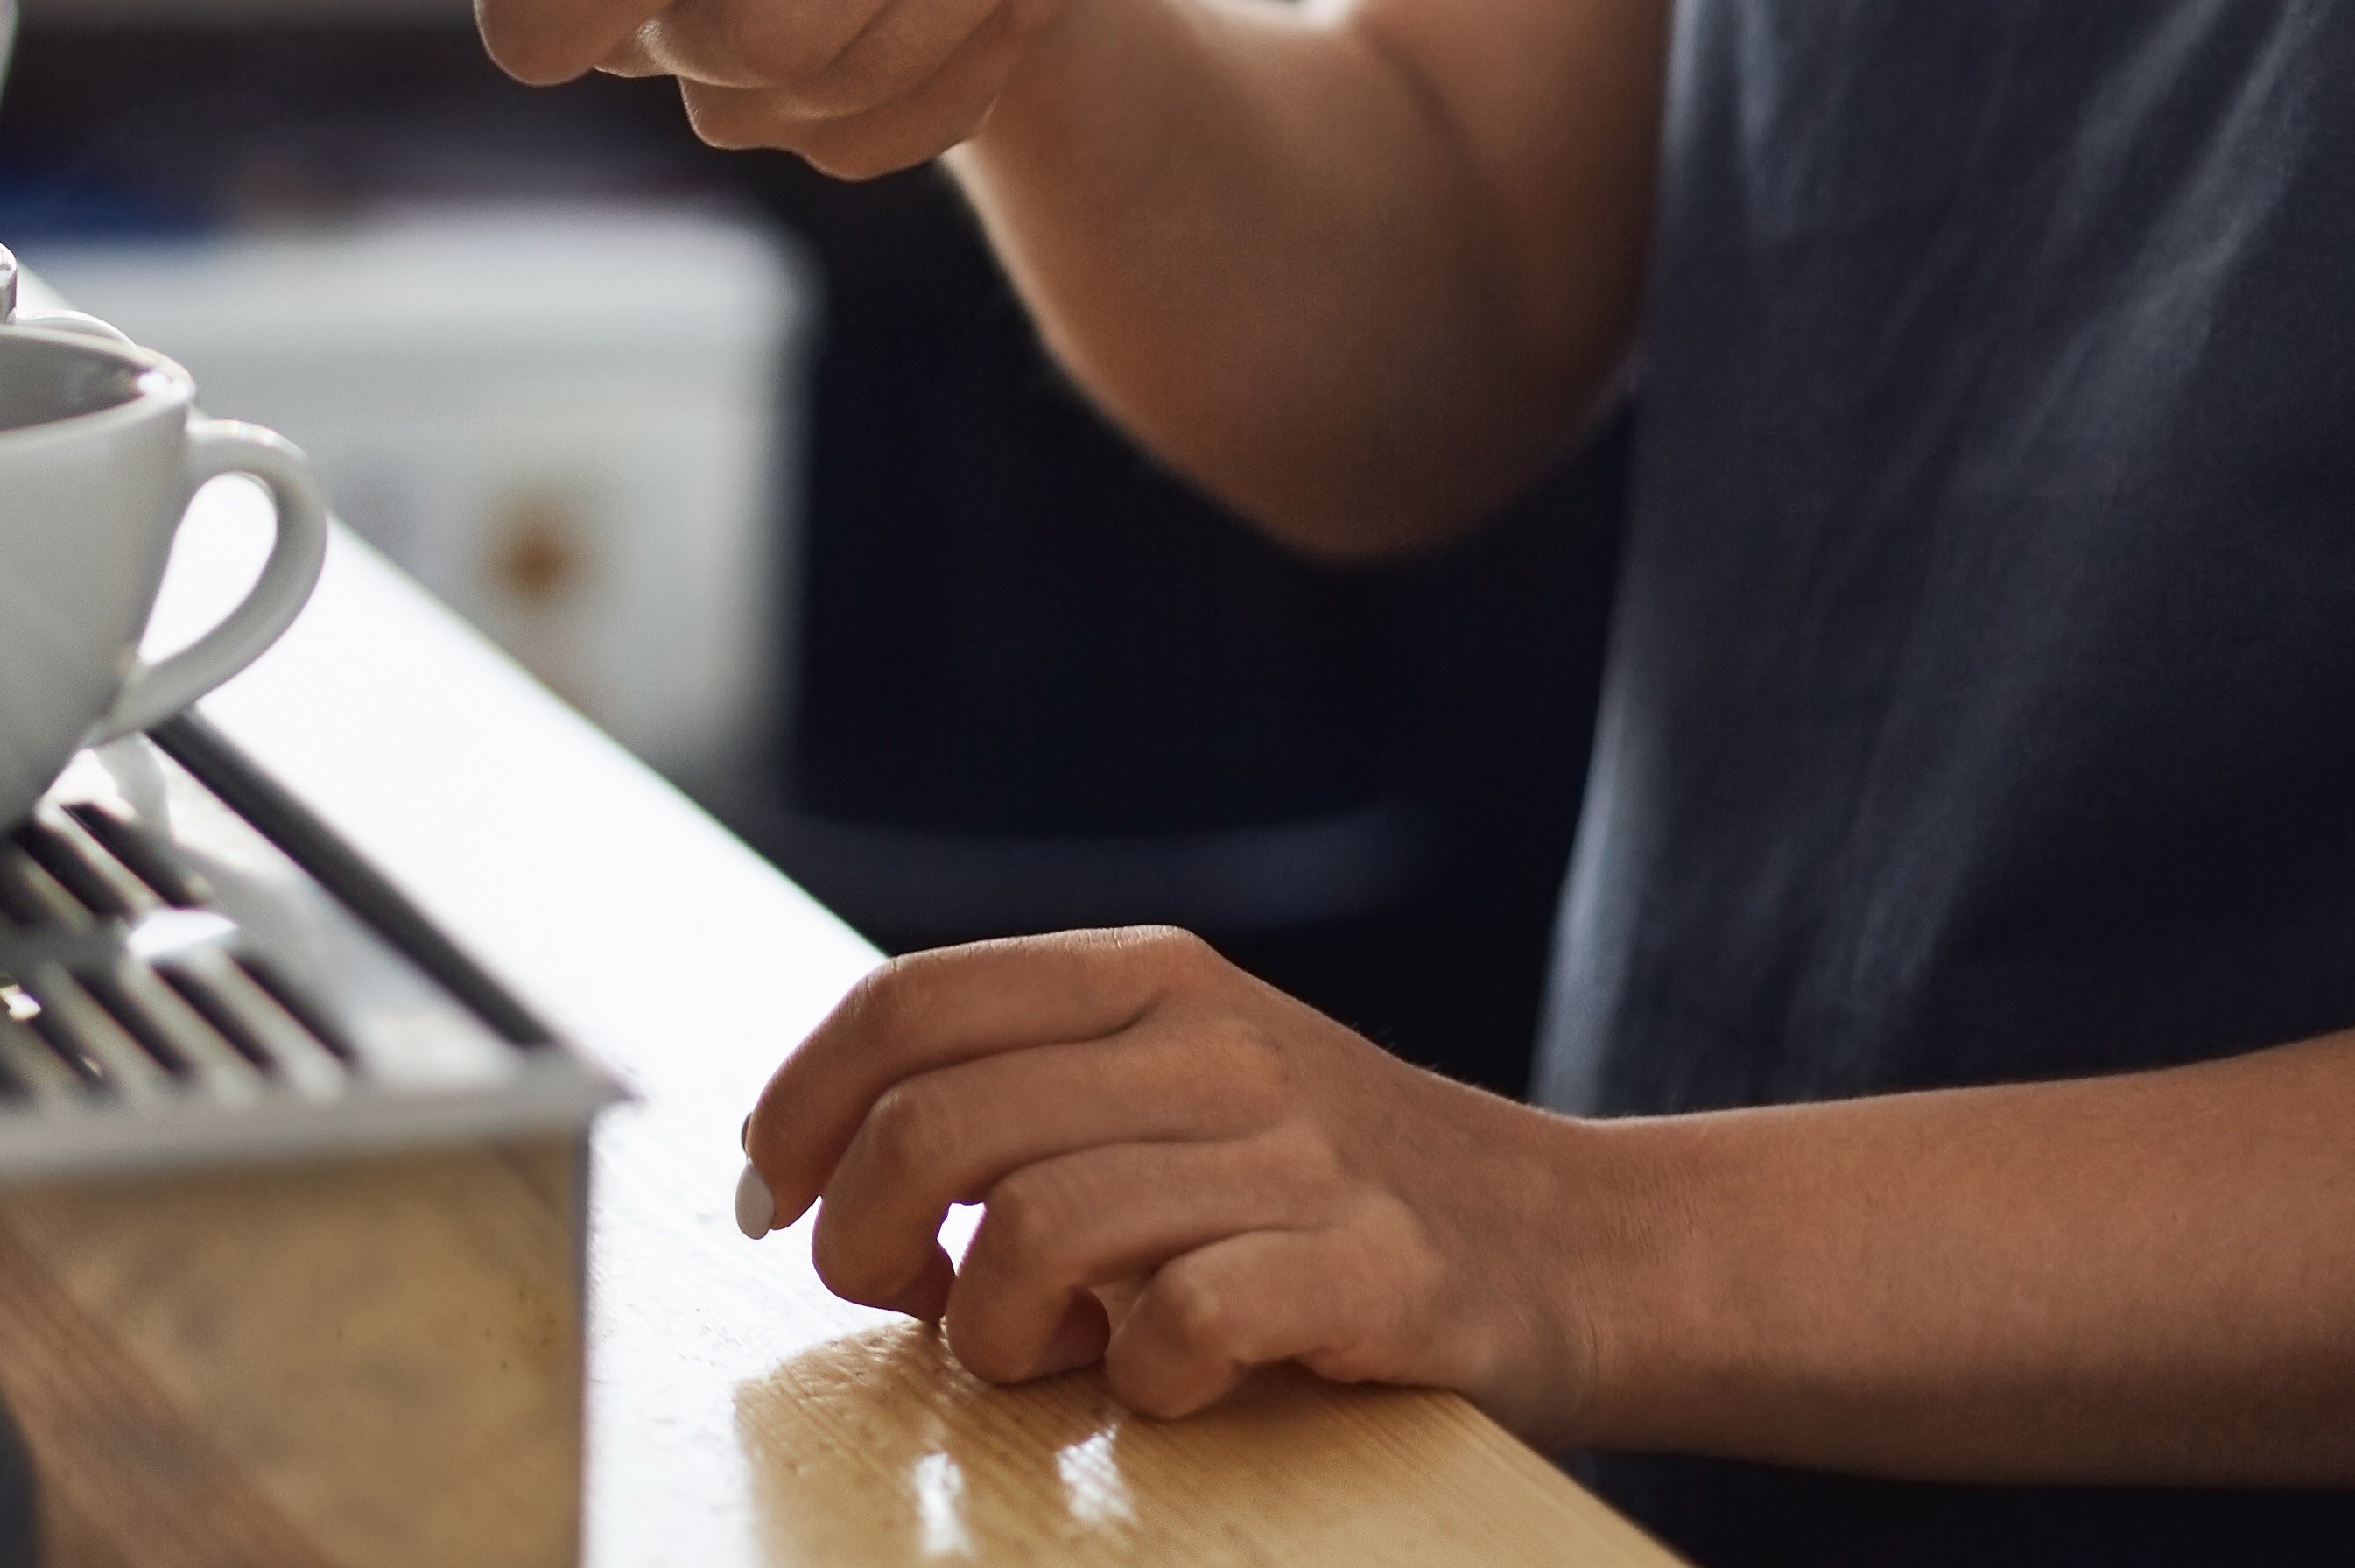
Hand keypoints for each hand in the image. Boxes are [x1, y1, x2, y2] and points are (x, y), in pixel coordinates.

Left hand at [737, 929, 1608, 1437]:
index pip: (904, 1006)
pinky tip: (1165, 1381)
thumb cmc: (1325, 1188)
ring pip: (1032, 1234)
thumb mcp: (1176, 1080)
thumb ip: (1021, 1089)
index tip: (769, 1200)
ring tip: (1041, 1351)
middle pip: (936, 1127)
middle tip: (899, 1302)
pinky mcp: (1369, 1273)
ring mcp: (1298, 1152)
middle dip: (866, 1239)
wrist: (1585, 1246)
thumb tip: (811, 1167)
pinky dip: (1135, 1380)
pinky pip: (1175, 1327)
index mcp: (1147, 973)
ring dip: (993, 1331)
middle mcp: (1213, 1040)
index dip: (798, 1107)